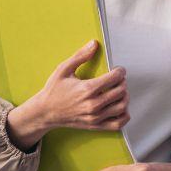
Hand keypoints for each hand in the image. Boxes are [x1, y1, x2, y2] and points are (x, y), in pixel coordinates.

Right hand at [6, 40, 128, 149]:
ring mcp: (95, 117)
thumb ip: (80, 56)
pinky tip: (119, 107)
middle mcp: (93, 104)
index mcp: (87, 89)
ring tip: (119, 91)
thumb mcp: (63, 69)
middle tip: (118, 79)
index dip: (120, 71)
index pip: (115, 78)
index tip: (118, 70)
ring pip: (122, 107)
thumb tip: (94, 44)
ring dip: (125, 97)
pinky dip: (124, 115)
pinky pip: (118, 124)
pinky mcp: (95, 126)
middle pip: (121, 92)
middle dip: (123, 82)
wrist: (45, 112)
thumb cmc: (54, 90)